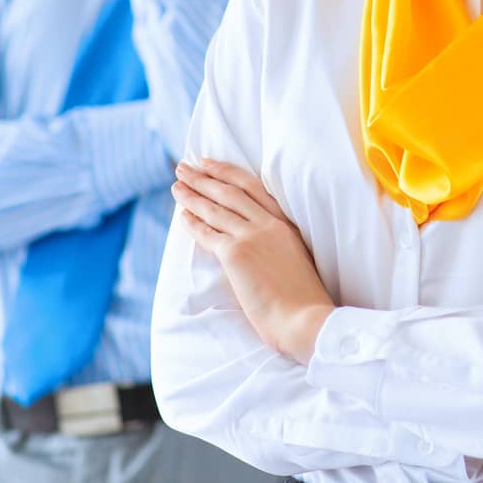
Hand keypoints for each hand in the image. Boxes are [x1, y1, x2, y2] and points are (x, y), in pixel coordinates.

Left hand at [171, 158, 334, 363]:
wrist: (306, 319)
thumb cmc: (303, 300)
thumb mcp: (297, 260)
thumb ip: (278, 246)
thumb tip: (258, 247)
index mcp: (286, 223)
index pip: (252, 187)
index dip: (227, 172)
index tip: (209, 164)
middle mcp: (269, 224)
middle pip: (229, 191)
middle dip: (203, 177)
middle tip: (183, 167)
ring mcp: (252, 236)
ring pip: (215, 208)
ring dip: (192, 195)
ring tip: (177, 186)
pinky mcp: (236, 254)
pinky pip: (208, 233)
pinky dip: (193, 223)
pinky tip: (182, 216)